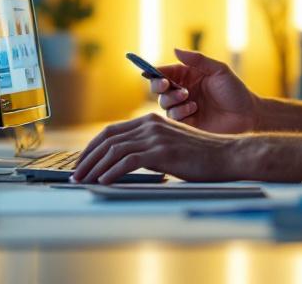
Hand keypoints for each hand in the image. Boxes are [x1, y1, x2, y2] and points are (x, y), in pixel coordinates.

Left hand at [71, 113, 245, 183]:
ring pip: (114, 149)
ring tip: (83, 180)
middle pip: (107, 138)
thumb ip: (148, 147)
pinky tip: (103, 180)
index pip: (111, 131)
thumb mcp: (169, 145)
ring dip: (94, 166)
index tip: (81, 162)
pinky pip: (129, 161)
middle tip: (75, 174)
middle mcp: (149, 124)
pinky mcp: (162, 152)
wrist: (226, 156)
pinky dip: (112, 171)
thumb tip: (123, 162)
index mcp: (149, 120)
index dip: (92, 147)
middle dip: (87, 157)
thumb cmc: (200, 156)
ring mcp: (155, 136)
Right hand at [151, 48, 258, 133]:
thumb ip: (198, 59)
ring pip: (164, 104)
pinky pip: (173, 119)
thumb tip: (175, 50)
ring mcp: (184, 108)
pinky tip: (194, 109)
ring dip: (172, 99)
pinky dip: (179, 112)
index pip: (165, 72)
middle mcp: (183, 92)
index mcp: (188, 76)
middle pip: (159, 89)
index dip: (156, 73)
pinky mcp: (187, 124)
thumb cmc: (235, 91)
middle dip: (159, 86)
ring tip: (189, 98)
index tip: (154, 73)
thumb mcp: (219, 70)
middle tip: (167, 85)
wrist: (248, 115)